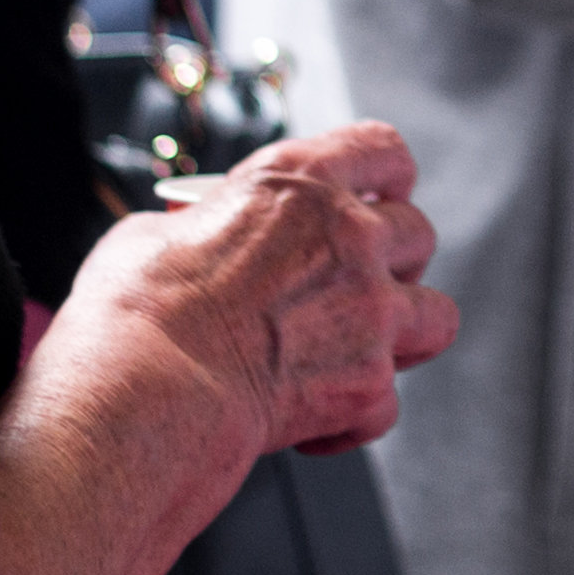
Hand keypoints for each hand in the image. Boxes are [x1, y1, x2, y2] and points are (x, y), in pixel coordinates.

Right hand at [69, 119, 457, 460]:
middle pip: (417, 234)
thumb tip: (192, 238)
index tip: (381, 193)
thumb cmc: (136, 309)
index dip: (387, 175)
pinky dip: (354, 418)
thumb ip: (201, 227)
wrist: (144, 387)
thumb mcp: (154, 233)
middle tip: (353, 287)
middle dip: (394, 262)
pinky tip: (308, 425)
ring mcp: (370, 310)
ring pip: (437, 316)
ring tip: (354, 355)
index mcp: (297, 182)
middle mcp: (350, 236)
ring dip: (403, 336)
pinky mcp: (367, 382)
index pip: (381, 150)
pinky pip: (388, 403)